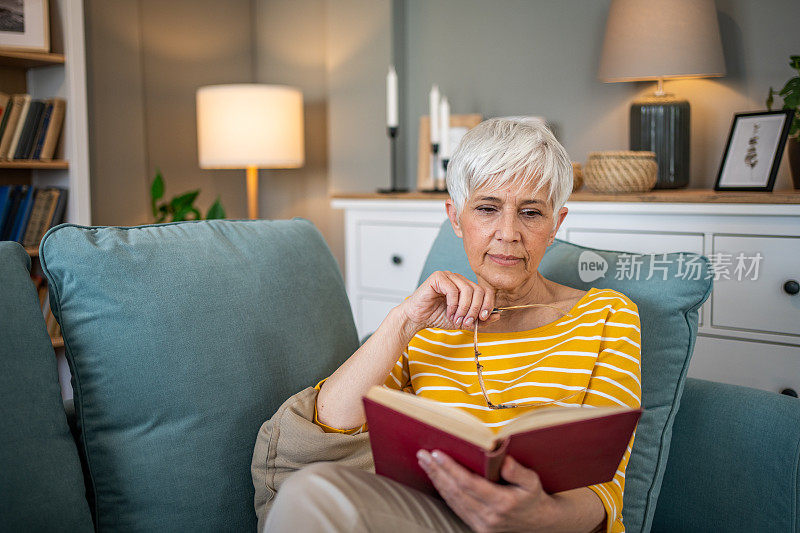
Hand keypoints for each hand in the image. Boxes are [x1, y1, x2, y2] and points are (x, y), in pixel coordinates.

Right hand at [398, 271, 498, 332]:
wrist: (417, 318)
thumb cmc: (437, 317)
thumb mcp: (463, 322)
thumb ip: (479, 320)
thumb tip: (497, 316)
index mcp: (466, 286)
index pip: (485, 291)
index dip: (487, 304)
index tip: (483, 318)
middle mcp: (459, 279)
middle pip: (478, 290)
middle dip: (475, 309)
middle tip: (468, 322)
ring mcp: (448, 276)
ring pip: (467, 290)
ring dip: (464, 308)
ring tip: (457, 319)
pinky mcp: (438, 277)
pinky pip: (453, 289)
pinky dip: (453, 304)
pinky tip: (449, 312)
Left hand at [416, 449, 555, 532]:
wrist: (538, 524)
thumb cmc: (533, 498)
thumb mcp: (533, 482)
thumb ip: (518, 472)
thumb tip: (504, 460)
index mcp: (502, 502)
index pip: (468, 483)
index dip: (450, 468)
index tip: (437, 454)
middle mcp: (488, 516)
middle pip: (455, 491)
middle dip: (437, 471)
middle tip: (423, 454)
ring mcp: (481, 523)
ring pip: (452, 500)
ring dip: (437, 480)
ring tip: (425, 463)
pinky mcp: (476, 526)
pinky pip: (455, 507)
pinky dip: (444, 491)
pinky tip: (437, 478)